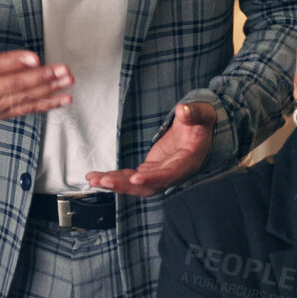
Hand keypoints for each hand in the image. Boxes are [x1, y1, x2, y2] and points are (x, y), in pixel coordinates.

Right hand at [0, 6, 72, 119]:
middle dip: (41, 77)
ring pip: (24, 98)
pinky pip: (27, 109)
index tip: (35, 57)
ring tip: (67, 80)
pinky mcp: (3, 112)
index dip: (15, 62)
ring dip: (49, 90)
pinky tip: (64, 98)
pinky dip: (47, 105)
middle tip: (62, 69)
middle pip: (14, 85)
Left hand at [85, 101, 216, 196]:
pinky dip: (114, 178)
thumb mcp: (202, 114)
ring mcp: (159, 173)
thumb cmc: (201, 123)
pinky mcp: (150, 170)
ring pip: (136, 185)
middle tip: (104, 181)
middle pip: (148, 186)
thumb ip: (194, 113)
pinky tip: (97, 177)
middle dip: (125, 186)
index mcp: (187, 162)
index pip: (170, 174)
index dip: (153, 179)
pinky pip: (130, 178)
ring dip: (115, 184)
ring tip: (94, 179)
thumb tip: (184, 110)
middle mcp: (172, 173)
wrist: (200, 132)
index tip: (135, 179)